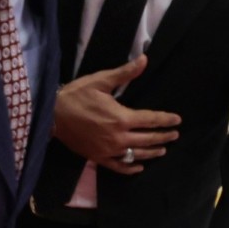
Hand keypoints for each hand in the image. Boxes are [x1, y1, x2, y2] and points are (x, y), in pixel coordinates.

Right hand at [51, 57, 180, 172]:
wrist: (51, 115)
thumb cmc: (76, 95)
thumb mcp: (101, 81)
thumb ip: (125, 73)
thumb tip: (144, 59)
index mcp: (121, 117)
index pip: (151, 120)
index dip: (166, 120)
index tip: (177, 120)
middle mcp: (119, 137)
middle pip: (148, 139)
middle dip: (164, 137)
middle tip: (175, 135)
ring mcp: (109, 150)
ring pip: (137, 154)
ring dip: (152, 152)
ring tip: (163, 150)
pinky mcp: (99, 158)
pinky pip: (119, 166)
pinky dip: (131, 168)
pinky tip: (139, 167)